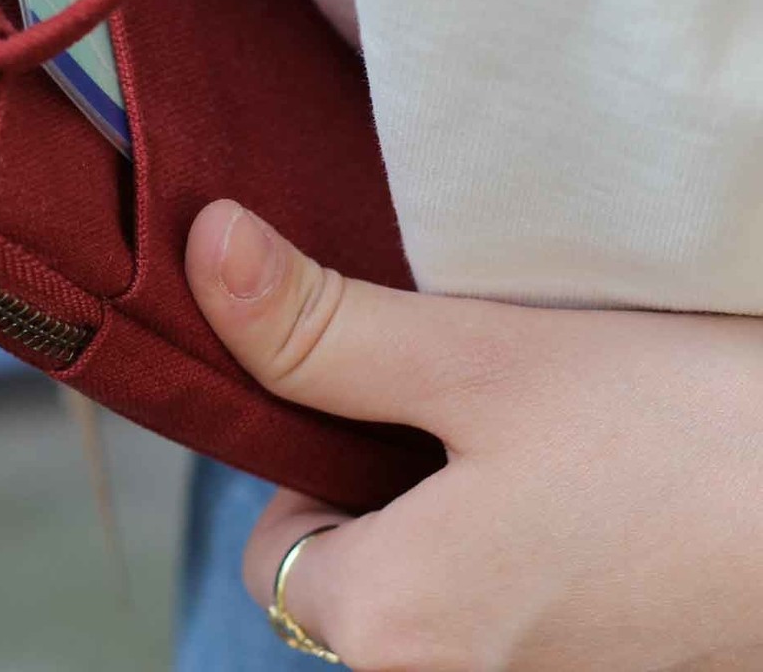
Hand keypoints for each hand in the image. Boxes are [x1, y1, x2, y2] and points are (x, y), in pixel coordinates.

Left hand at [186, 200, 762, 670]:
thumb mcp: (479, 361)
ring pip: (441, 590)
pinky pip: (519, 610)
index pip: (274, 545)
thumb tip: (203, 252)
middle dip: (386, 485)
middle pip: (355, 576)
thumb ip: (322, 328)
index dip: (308, 453)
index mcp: (401, 639)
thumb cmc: (681, 438)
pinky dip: (529, 546)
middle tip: (474, 403)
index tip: (381, 389)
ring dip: (461, 511)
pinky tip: (594, 484)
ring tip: (545, 440)